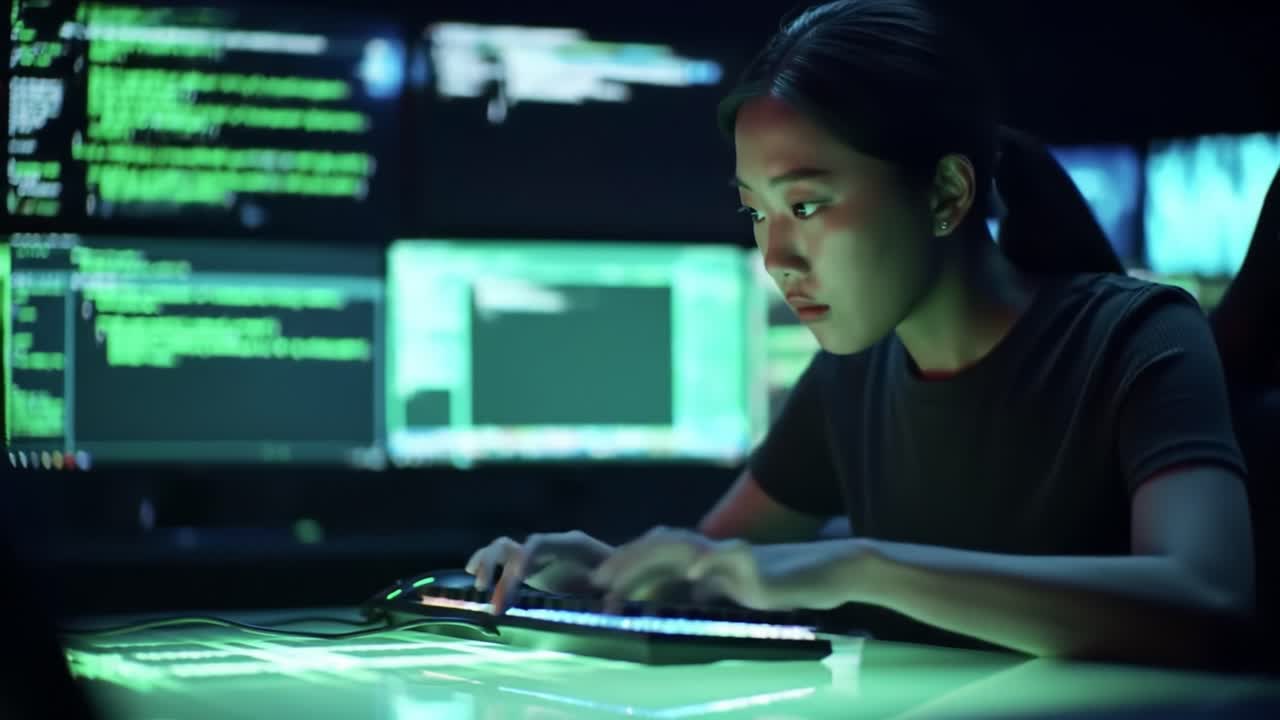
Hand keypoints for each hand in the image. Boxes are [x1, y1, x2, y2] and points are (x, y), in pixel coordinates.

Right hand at [465, 530, 613, 613]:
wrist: (622, 572)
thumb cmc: (623, 578)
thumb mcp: (619, 583)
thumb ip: (614, 592)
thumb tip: (610, 607)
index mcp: (571, 544)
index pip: (540, 543)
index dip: (526, 557)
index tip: (518, 577)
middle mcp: (549, 546)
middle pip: (514, 547)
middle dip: (500, 570)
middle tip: (495, 601)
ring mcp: (537, 556)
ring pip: (502, 550)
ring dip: (487, 566)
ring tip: (480, 589)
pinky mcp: (529, 569)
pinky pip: (501, 560)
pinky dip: (485, 565)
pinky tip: (473, 577)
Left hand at [588, 526, 764, 611]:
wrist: (807, 576)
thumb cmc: (766, 585)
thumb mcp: (724, 590)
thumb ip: (701, 588)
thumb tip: (681, 590)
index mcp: (698, 558)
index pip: (655, 555)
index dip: (626, 564)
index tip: (599, 582)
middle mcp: (706, 550)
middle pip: (659, 547)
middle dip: (626, 563)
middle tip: (599, 582)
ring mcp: (725, 552)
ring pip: (681, 547)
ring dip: (650, 563)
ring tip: (625, 580)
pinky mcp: (749, 559)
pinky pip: (726, 556)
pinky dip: (708, 562)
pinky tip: (692, 573)